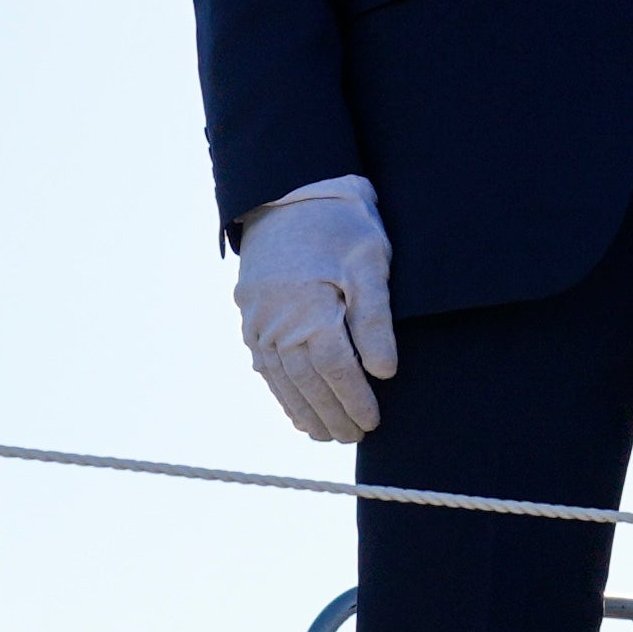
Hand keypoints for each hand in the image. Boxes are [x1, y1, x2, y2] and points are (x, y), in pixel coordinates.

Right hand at [231, 182, 397, 444]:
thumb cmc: (341, 226)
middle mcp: (277, 321)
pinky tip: (295, 408)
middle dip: (331, 414)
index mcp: (310, 309)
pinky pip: (263, 364)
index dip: (354, 400)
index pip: (336, 370)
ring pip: (281, 379)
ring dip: (304, 411)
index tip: (373, 422)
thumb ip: (375, 321)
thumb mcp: (370, 264)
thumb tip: (383, 372)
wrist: (290, 193)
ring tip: (326, 434)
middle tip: (354, 437)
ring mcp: (257, 320)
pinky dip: (281, 391)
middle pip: (306, 382)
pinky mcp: (249, 315)